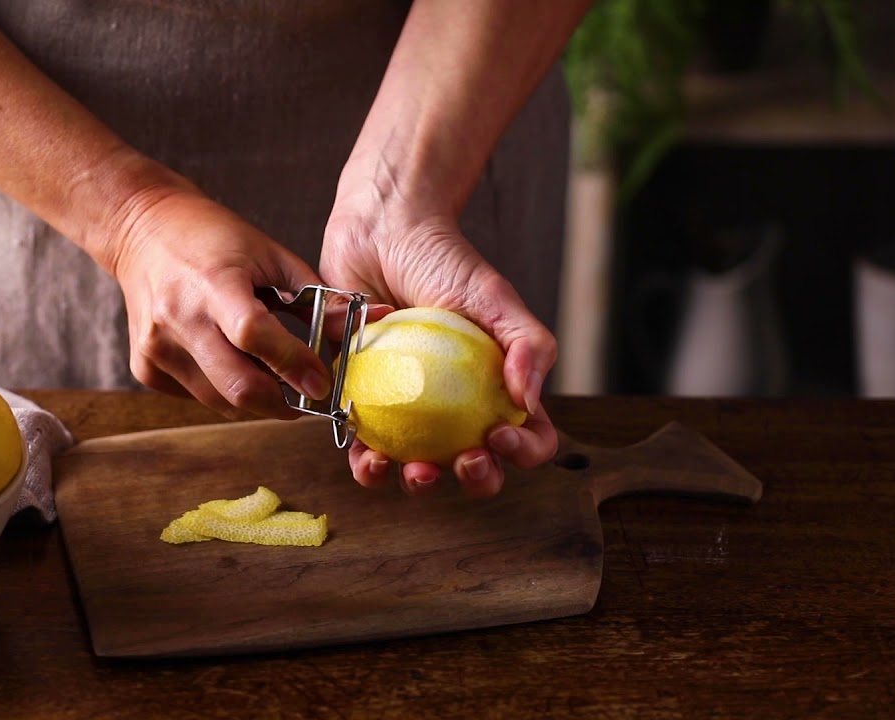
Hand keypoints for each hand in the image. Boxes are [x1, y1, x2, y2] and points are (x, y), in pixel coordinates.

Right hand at [109, 186, 330, 419]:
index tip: (321, 383)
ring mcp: (157, 347)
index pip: (254, 335)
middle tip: (304, 396)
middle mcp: (179, 319)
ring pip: (219, 400)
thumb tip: (360, 325)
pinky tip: (230, 362)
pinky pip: (196, 396)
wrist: (142, 230)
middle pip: (237, 385)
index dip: (293, 364)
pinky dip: (222, 390)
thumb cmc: (211, 237)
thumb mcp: (268, 253)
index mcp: (213, 283)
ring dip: (254, 398)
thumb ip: (314, 295)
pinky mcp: (145, 366)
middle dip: (281, 402)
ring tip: (270, 376)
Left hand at [320, 209, 558, 497]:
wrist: (381, 233)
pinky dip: (365, 459)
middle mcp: (457, 408)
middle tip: (461, 462)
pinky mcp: (364, 402)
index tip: (499, 435)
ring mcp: (410, 410)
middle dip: (474, 480)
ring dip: (414, 482)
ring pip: (418, 468)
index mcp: (498, 389)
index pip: (529, 437)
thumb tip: (528, 401)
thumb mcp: (496, 298)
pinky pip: (364, 445)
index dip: (523, 452)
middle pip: (477, 466)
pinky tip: (365, 454)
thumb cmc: (445, 261)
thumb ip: (528, 345)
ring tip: (407, 469)